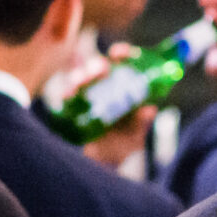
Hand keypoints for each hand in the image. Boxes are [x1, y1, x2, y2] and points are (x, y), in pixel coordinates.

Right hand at [60, 45, 154, 168]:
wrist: (103, 163)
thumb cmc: (122, 144)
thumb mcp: (135, 134)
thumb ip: (141, 122)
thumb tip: (149, 110)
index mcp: (124, 87)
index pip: (124, 62)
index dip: (122, 53)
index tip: (119, 54)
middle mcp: (104, 86)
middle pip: (99, 66)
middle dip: (97, 65)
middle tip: (101, 69)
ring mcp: (86, 95)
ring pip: (80, 77)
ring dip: (80, 76)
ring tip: (81, 82)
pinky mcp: (71, 107)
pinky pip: (66, 96)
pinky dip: (66, 93)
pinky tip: (68, 95)